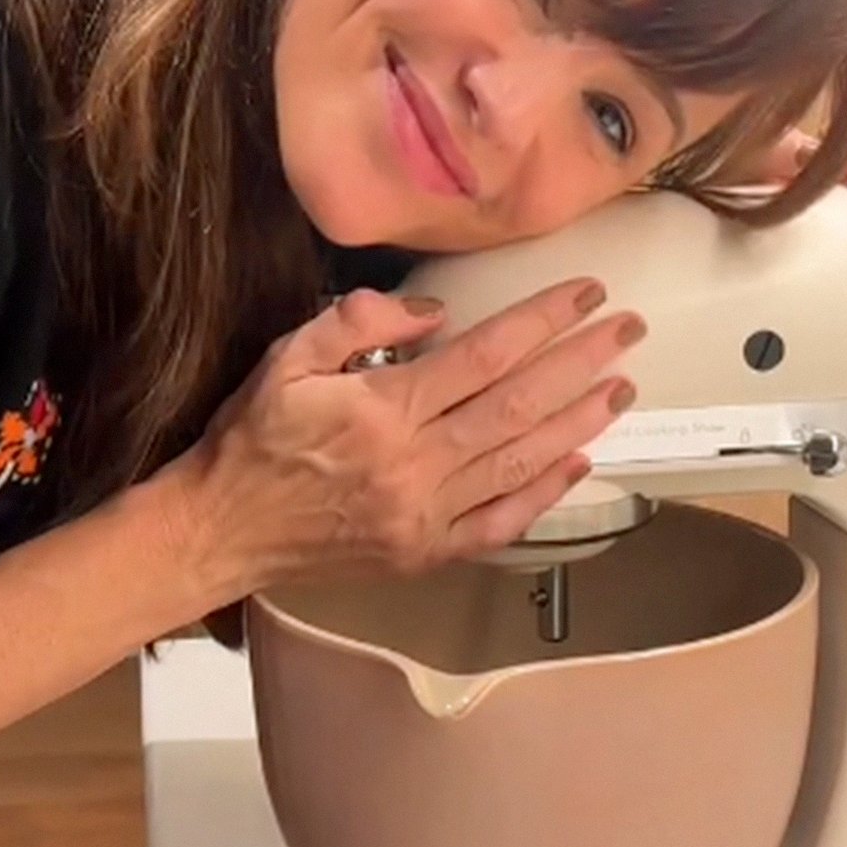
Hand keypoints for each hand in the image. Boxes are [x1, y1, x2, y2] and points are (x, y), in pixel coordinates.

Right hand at [159, 280, 644, 592]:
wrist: (218, 532)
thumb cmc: (250, 440)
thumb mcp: (288, 358)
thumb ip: (360, 323)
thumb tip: (435, 309)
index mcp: (382, 411)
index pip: (485, 354)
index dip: (543, 319)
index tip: (586, 293)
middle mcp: (414, 464)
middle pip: (519, 405)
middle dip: (582, 362)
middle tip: (628, 330)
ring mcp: (425, 514)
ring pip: (522, 463)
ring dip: (580, 422)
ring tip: (621, 387)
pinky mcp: (426, 552)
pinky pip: (501, 524)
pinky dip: (545, 494)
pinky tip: (581, 462)